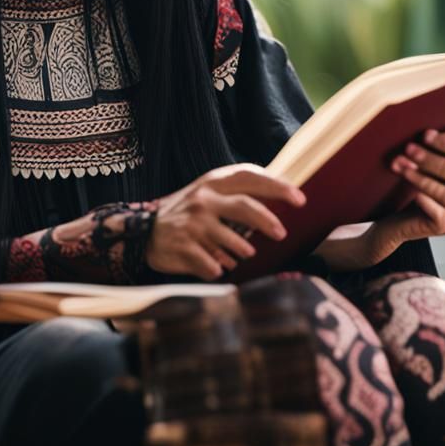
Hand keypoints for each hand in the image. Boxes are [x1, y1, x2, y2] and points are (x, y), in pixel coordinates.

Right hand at [146, 163, 306, 280]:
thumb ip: (236, 193)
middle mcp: (203, 200)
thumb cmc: (187, 213)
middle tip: (282, 234)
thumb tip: (279, 197)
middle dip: (268, 221)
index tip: (300, 199)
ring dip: (243, 252)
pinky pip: (215, 266)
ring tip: (242, 253)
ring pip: (234, 244)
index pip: (248, 177)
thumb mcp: (207, 193)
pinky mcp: (184, 247)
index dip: (276, 186)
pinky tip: (217, 265)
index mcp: (211, 184)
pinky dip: (220, 268)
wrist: (144, 231)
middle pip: (244, 207)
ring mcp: (193, 224)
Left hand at [314, 110, 444, 271]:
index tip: (427, 133)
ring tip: (402, 167)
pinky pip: (443, 217)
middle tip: (409, 149)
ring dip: (430, 181)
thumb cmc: (419, 165)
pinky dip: (429, 203)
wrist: (394, 201)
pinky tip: (413, 193)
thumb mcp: (434, 144)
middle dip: (439, 162)